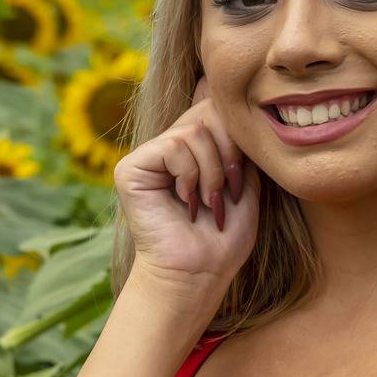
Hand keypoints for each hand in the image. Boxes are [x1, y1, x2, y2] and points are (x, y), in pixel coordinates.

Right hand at [114, 71, 261, 290]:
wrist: (198, 273)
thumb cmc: (221, 240)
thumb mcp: (245, 185)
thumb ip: (240, 146)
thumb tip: (233, 103)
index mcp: (194, 151)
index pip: (218, 111)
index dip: (237, 138)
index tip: (240, 181)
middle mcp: (169, 148)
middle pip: (208, 111)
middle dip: (229, 151)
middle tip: (228, 191)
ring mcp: (148, 157)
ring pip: (194, 131)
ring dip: (213, 172)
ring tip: (209, 203)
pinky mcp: (131, 168)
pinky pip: (174, 146)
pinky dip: (191, 175)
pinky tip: (186, 202)